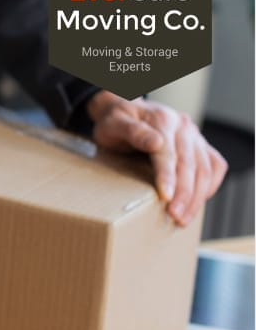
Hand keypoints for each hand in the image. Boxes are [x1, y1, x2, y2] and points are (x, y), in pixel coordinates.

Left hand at [87, 91, 226, 226]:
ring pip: (205, 168)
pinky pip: (215, 165)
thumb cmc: (115, 122)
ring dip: (197, 196)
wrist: (124, 111)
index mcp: (162, 120)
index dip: (168, 176)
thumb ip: (132, 132)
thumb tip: (156, 143)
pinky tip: (198, 202)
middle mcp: (183, 127)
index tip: (166, 198)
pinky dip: (210, 185)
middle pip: (190, 163)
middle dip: (184, 194)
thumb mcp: (114, 124)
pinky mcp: (200, 145)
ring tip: (184, 218)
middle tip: (175, 217)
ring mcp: (194, 135)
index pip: (168, 153)